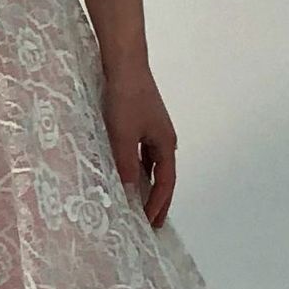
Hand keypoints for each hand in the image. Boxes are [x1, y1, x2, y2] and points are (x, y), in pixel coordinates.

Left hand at [101, 56, 175, 228]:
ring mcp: (154, 131)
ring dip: (149, 186)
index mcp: (166, 144)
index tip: (149, 223)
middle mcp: (164, 139)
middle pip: (164, 177)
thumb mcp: (122, 136)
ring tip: (141, 204)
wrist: (125, 65)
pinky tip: (128, 175)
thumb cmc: (126, 99)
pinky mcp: (143, 123)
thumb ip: (125, 166)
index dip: (158, 204)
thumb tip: (129, 194)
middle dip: (159, 201)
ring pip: (154, 166)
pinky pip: (144, 155)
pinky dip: (139, 170)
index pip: (166, 183)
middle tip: (153, 223)